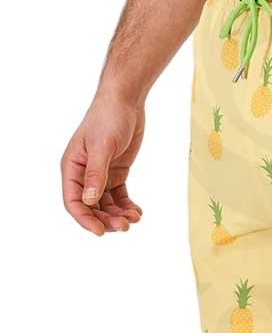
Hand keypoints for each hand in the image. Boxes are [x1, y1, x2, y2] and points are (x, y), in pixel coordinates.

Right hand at [61, 92, 144, 235]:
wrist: (125, 101)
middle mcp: (84, 173)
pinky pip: (119, 195)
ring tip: (135, 219)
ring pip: (107, 203)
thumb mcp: (102, 146)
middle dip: (106, 219)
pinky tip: (137, 211)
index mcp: (72, 167)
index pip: (73, 201)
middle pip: (91, 206)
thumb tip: (89, 201)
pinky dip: (127, 205)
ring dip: (119, 214)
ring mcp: (101, 173)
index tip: (100, 231)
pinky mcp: (116, 171)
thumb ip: (96, 174)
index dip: (85, 219)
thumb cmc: (108, 118)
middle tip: (125, 226)